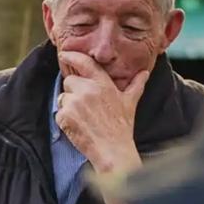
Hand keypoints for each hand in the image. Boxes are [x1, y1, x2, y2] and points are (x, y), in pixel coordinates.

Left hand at [55, 51, 146, 173]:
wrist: (112, 149)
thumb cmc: (122, 127)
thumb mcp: (130, 103)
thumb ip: (136, 85)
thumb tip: (144, 73)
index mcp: (103, 84)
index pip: (84, 63)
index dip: (72, 56)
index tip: (64, 53)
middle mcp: (87, 90)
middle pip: (70, 80)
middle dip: (74, 90)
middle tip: (86, 105)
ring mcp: (75, 102)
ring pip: (63, 97)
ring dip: (69, 105)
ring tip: (84, 118)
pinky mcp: (65, 116)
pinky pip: (59, 112)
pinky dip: (65, 119)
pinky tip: (78, 126)